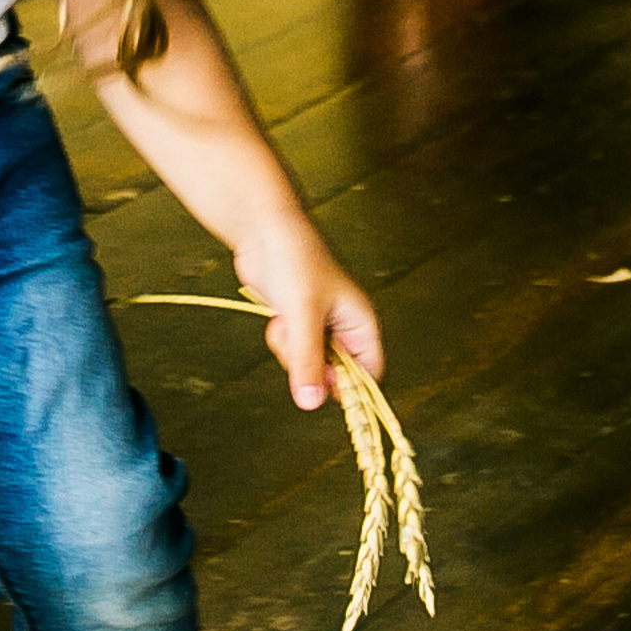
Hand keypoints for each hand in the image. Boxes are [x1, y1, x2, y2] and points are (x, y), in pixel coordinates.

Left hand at [234, 209, 383, 410]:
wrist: (261, 227)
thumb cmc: (293, 258)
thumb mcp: (302, 314)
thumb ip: (308, 359)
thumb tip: (311, 403)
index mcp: (360, 322)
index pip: (369, 374)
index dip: (348, 387)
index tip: (321, 384)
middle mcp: (343, 327)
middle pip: (334, 375)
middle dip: (310, 365)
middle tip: (296, 341)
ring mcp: (318, 325)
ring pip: (309, 365)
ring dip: (291, 351)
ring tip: (284, 320)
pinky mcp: (296, 322)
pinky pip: (292, 351)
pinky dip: (281, 340)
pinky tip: (276, 316)